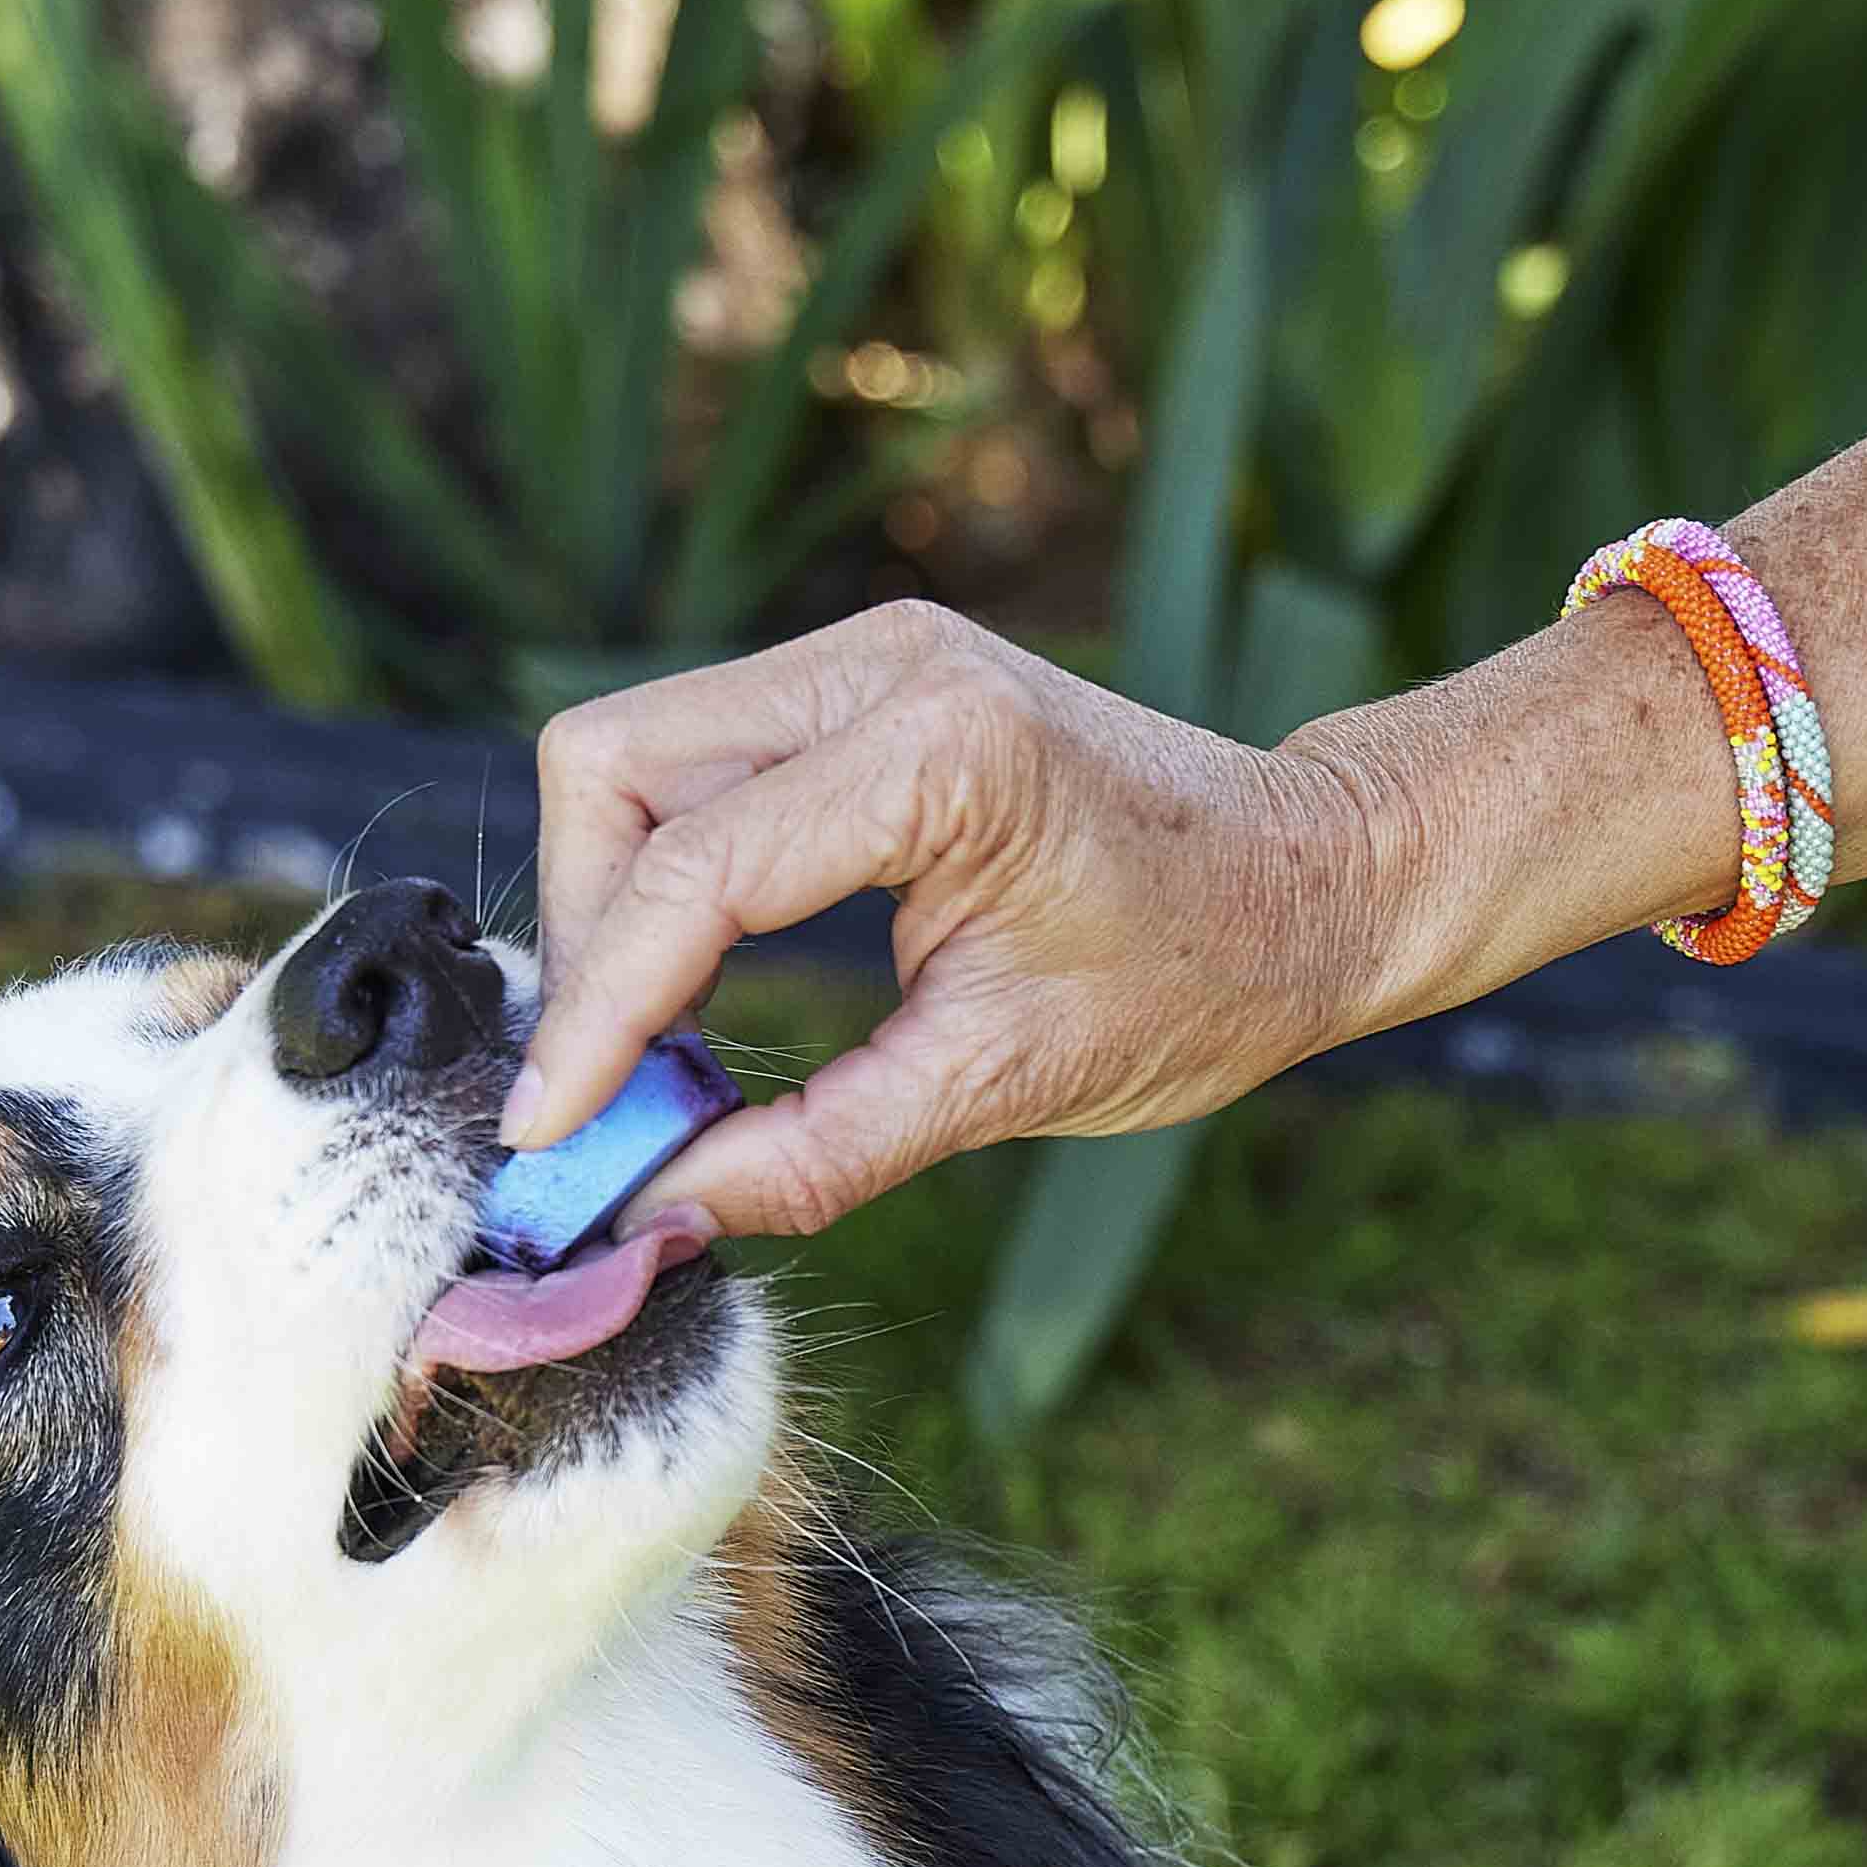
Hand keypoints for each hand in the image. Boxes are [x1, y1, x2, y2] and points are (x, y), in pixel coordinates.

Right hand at [509, 606, 1411, 1241]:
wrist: (1318, 878)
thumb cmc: (1203, 976)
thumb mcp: (1005, 1085)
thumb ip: (818, 1151)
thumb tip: (656, 1210)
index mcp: (940, 751)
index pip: (692, 873)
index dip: (598, 1018)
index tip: (548, 1138)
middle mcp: (884, 665)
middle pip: (613, 769)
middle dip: (586, 937)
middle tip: (608, 1091)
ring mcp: (867, 656)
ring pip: (635, 754)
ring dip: (616, 904)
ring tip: (650, 1051)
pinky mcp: (862, 681)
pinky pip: (700, 763)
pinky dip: (669, 875)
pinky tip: (698, 987)